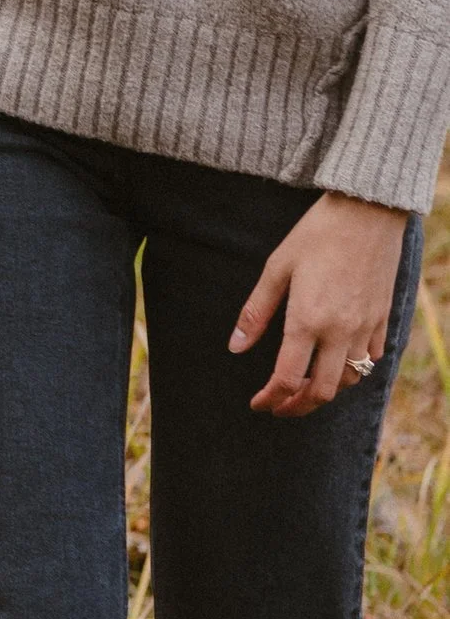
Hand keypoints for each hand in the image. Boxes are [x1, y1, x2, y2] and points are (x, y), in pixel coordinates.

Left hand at [229, 189, 402, 414]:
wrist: (367, 212)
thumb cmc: (316, 234)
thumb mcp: (277, 267)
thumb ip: (256, 312)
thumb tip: (235, 347)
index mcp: (308, 320)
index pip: (288, 378)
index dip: (270, 398)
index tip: (258, 403)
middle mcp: (340, 331)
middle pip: (322, 391)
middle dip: (297, 406)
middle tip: (279, 406)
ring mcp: (366, 327)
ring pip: (350, 380)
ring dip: (326, 391)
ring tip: (305, 388)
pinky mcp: (383, 318)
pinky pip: (371, 359)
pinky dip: (354, 371)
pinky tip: (337, 363)